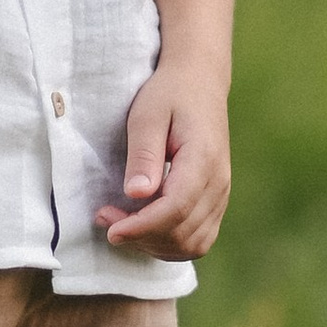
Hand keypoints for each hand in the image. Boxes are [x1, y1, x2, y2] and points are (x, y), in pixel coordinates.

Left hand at [98, 64, 230, 258]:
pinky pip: (198, 240)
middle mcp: (219, 183)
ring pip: (192, 244)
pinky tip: (143, 227)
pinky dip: (169, 244)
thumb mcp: (147, 114)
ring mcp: (221, 195)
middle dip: (141, 236)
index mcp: (203, 159)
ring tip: (121, 224)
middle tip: (105, 217)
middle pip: (183, 233)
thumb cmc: (170, 94)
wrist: (200, 82)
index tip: (110, 228)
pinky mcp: (216, 201)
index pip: (176, 208)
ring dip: (154, 245)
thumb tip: (136, 194)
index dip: (141, 226)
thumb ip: (143, 154)